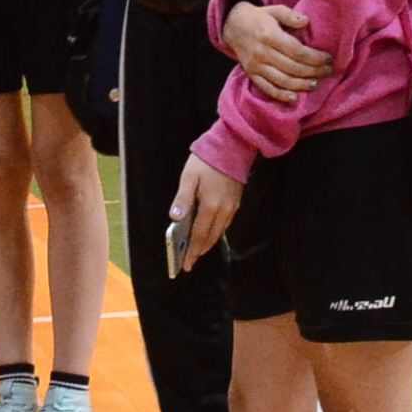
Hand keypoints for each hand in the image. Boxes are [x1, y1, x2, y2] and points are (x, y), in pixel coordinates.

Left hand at [168, 154, 242, 268]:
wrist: (233, 147)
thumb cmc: (206, 161)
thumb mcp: (189, 177)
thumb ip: (182, 200)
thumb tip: (175, 219)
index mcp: (210, 206)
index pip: (199, 235)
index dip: (192, 251)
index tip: (186, 264)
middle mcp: (224, 211)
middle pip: (210, 237)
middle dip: (199, 251)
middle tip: (189, 262)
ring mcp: (232, 208)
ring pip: (219, 232)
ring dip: (208, 243)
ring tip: (197, 251)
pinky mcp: (236, 203)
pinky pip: (225, 224)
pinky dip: (216, 233)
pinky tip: (208, 234)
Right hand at [223, 1, 330, 103]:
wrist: (233, 26)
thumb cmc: (259, 18)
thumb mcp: (274, 10)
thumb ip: (290, 15)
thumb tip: (306, 21)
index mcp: (270, 36)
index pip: (297, 51)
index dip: (315, 57)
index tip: (329, 58)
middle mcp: (262, 53)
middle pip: (293, 67)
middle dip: (314, 71)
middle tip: (328, 71)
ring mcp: (256, 66)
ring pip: (282, 80)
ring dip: (301, 85)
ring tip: (316, 84)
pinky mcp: (252, 74)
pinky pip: (267, 88)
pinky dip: (281, 95)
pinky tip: (295, 98)